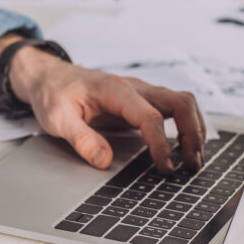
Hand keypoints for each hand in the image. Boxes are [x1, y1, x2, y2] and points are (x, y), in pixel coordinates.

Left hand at [9, 46, 204, 173]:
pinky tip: (183, 148)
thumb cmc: (53, 93)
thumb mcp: (56, 118)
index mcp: (116, 90)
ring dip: (194, 130)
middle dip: (192, 133)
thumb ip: (81, 138)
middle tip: (191, 164)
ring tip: (193, 160)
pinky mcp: (140, 103)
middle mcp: (134, 88)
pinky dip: (185, 127)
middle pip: (181, 102)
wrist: (49, 77)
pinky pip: (173, 110)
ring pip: (183, 104)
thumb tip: (104, 161)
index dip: (162, 143)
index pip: (151, 116)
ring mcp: (140, 94)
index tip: (165, 167)